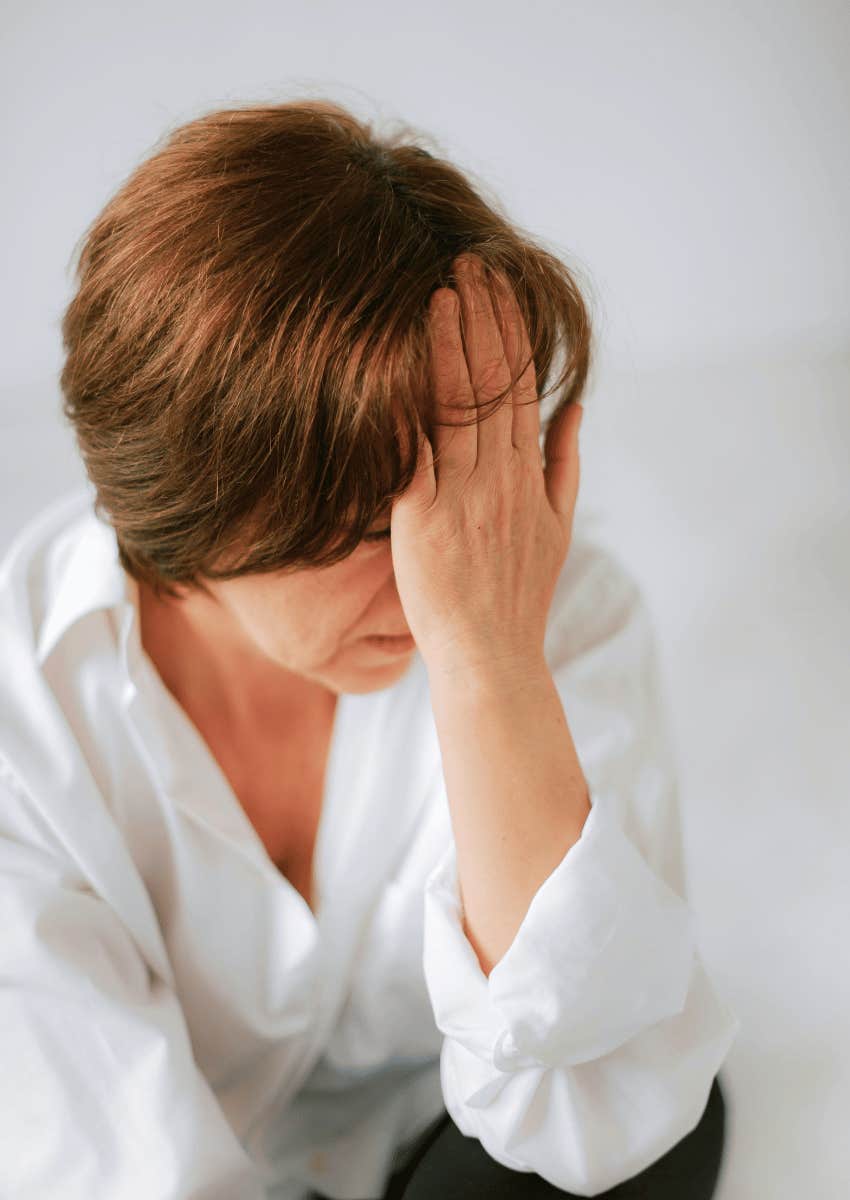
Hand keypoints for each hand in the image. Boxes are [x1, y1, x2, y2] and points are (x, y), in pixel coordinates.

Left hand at [389, 252, 582, 682]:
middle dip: (482, 319)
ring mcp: (462, 495)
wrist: (490, 654)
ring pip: (459, 405)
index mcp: (529, 474)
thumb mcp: (559, 527)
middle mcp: (499, 476)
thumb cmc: (519, 595)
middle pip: (493, 383)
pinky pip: (415, 451)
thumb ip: (565, 462)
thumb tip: (574, 407)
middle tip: (468, 265)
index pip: (522, 387)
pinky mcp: (422, 517)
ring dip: (450, 344)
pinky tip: (398, 363)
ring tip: (441, 292)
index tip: (499, 287)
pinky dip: (409, 405)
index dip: (511, 333)